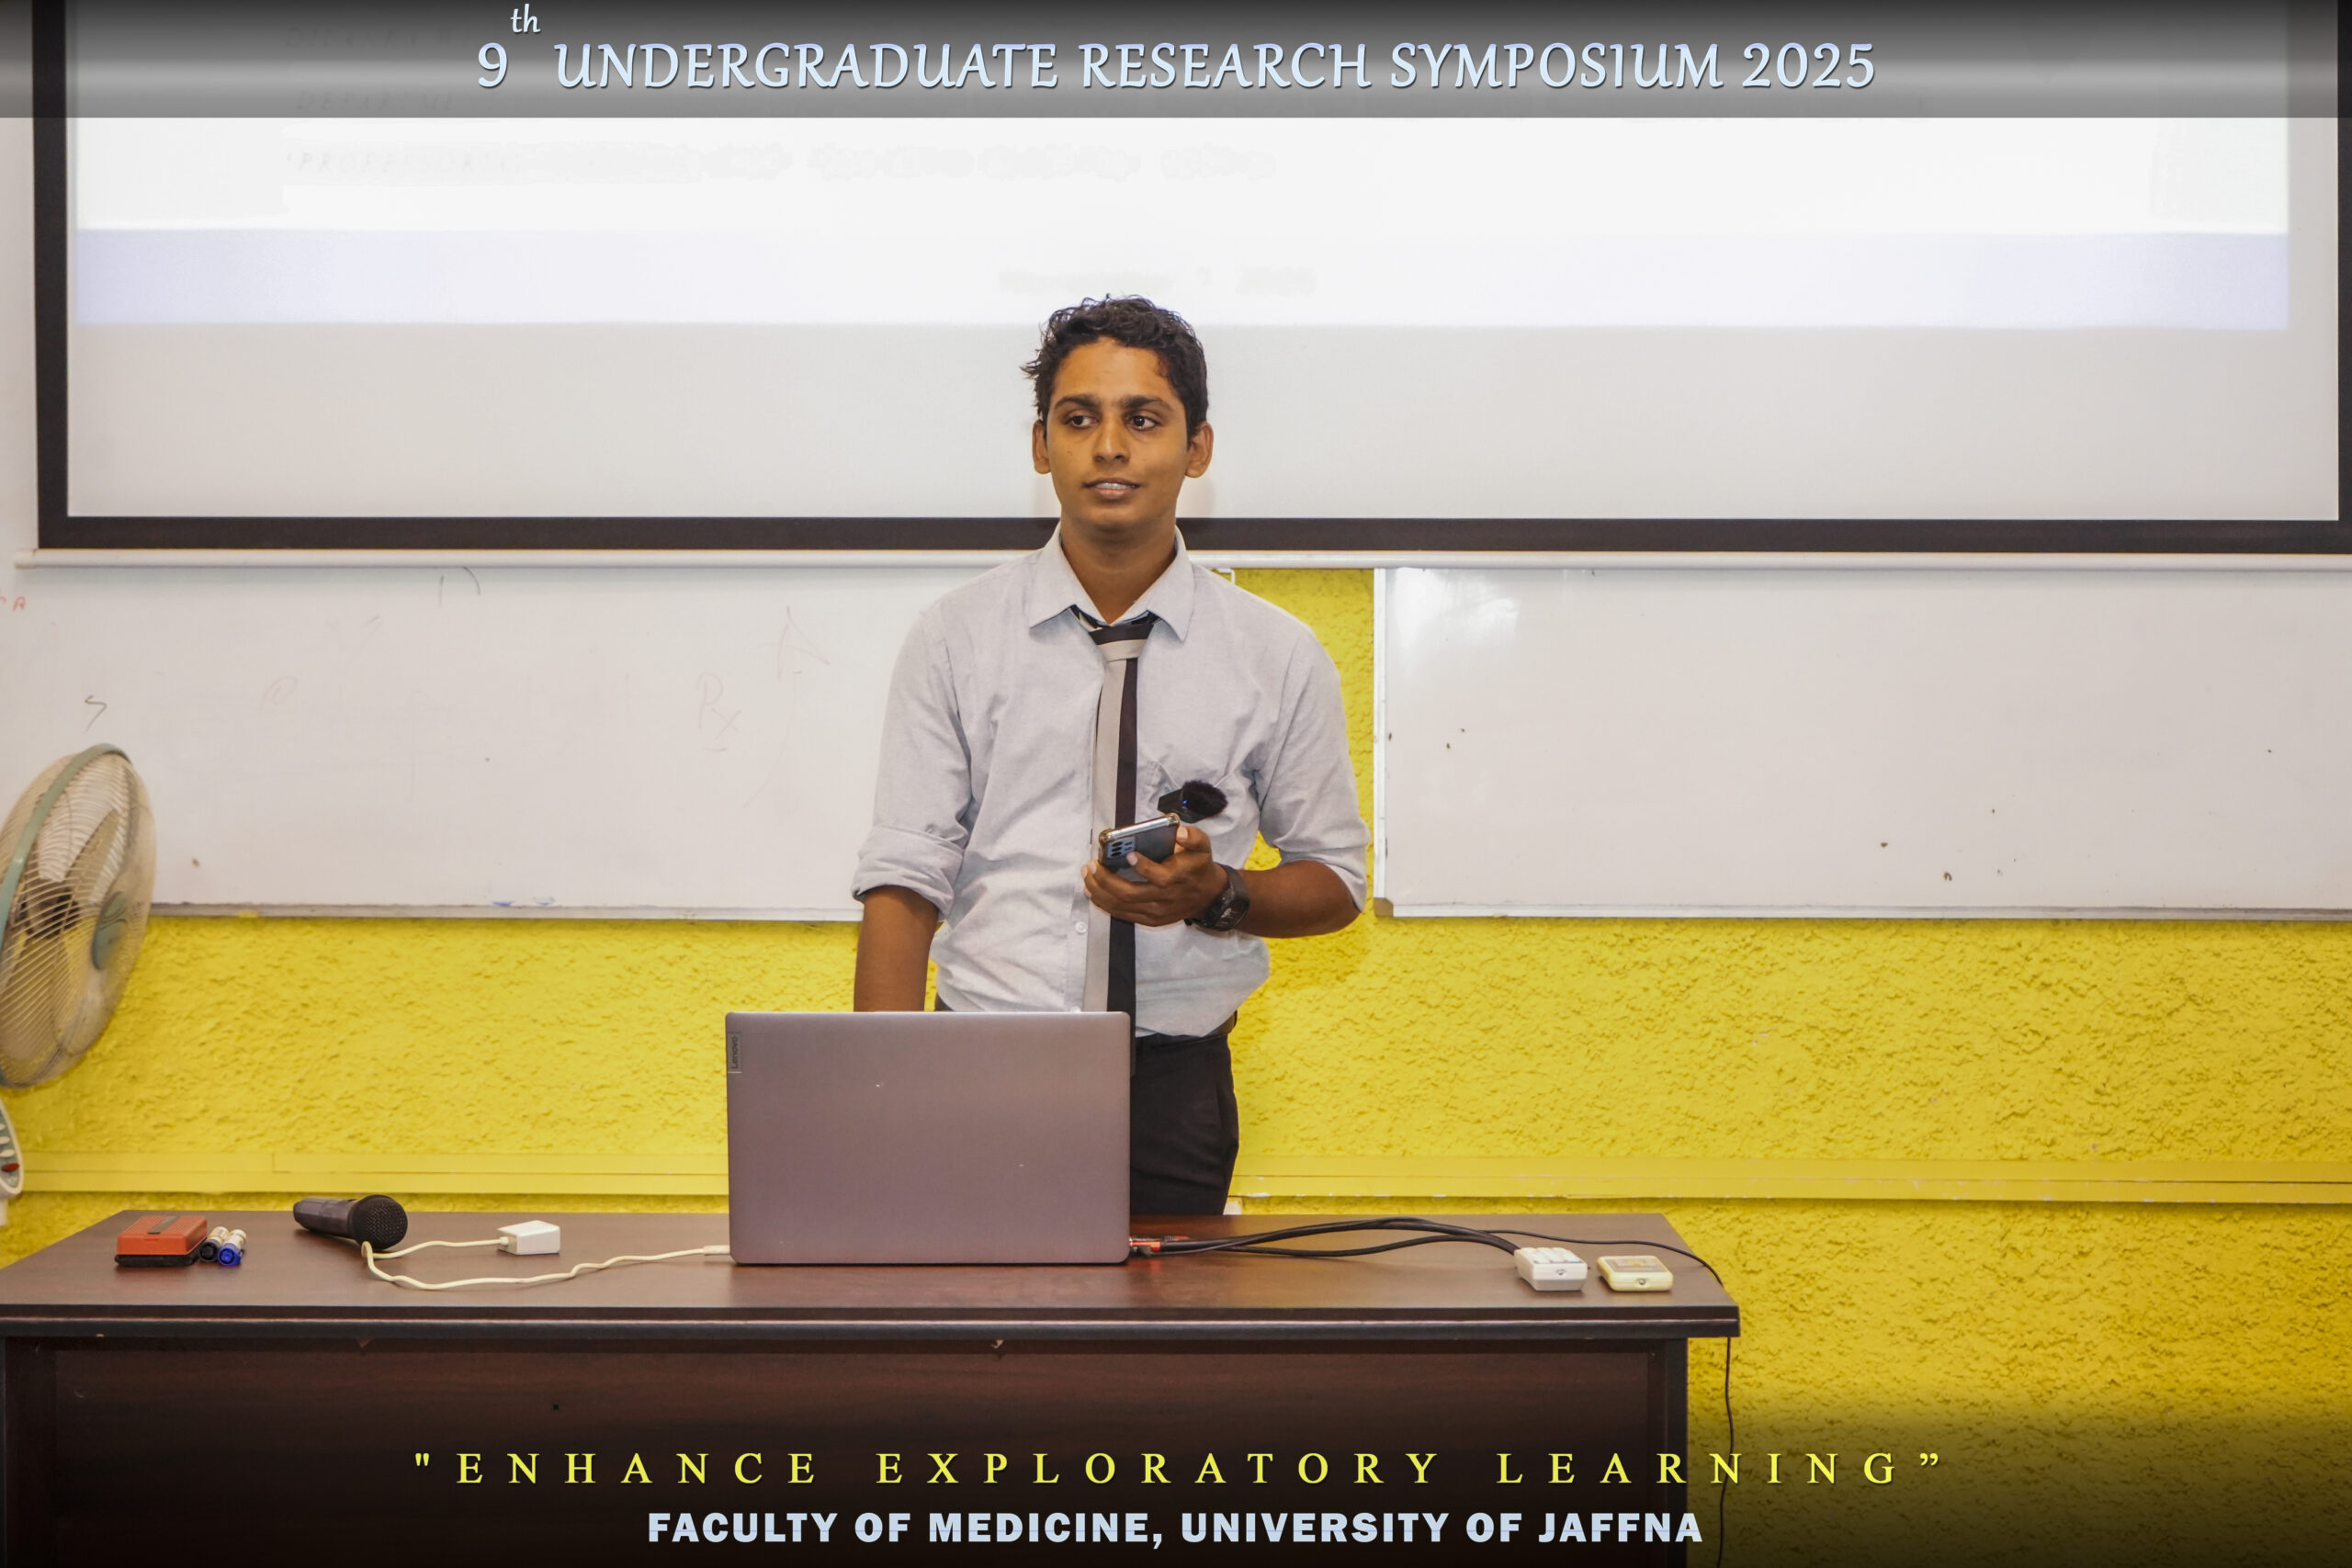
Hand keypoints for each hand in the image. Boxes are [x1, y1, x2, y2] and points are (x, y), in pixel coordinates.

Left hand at [1081, 822, 1227, 927]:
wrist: (1207, 897)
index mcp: (1178, 878)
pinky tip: (1092, 892)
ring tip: (1087, 875)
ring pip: (1122, 906)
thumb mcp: (1203, 847)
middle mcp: (1164, 898)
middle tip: (1091, 865)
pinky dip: (1104, 904)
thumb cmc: (1199, 867)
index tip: (1128, 854)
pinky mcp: (1149, 919)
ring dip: (1100, 892)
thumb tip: (1179, 831)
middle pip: (1131, 894)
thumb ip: (1193, 837)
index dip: (1143, 867)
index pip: (1160, 877)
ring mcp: (1155, 912)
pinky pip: (1122, 914)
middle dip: (1106, 880)